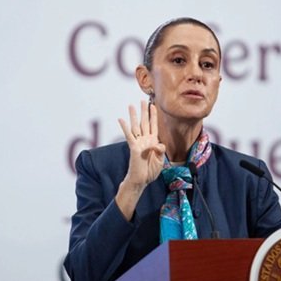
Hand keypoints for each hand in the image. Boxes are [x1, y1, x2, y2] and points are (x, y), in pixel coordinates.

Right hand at [115, 101, 165, 219]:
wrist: (142, 180)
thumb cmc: (150, 172)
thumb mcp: (160, 161)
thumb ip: (160, 151)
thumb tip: (158, 144)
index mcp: (153, 142)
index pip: (154, 126)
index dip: (154, 116)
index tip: (153, 106)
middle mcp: (145, 140)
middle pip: (144, 122)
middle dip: (144, 111)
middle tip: (142, 100)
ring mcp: (139, 143)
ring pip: (136, 126)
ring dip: (134, 116)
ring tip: (131, 105)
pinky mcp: (133, 147)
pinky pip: (129, 135)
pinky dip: (125, 127)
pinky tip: (120, 119)